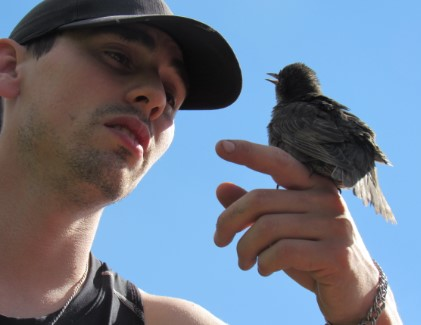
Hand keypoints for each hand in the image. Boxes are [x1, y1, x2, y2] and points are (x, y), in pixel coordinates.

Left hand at [214, 140, 383, 323]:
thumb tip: (221, 187)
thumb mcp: (279, 229)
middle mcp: (327, 198)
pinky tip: (263, 270)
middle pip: (259, 200)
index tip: (219, 146)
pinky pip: (282, 252)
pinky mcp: (335, 254)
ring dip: (244, 248)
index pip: (278, 161)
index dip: (248, 152)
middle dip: (229, 222)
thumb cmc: (310, 254)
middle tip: (219, 241)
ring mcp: (334, 225)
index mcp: (314, 185)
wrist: (354, 290)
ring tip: (243, 261)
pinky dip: (263, 263)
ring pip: (266, 227)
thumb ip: (254, 209)